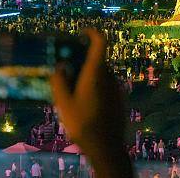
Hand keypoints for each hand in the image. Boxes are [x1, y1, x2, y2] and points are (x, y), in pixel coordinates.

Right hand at [50, 29, 131, 177]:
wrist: (105, 146)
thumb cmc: (82, 123)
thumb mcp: (63, 103)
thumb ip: (59, 81)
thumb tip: (60, 66)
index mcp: (96, 73)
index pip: (101, 42)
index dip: (93, 33)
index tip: (82, 32)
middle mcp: (110, 76)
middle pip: (98, 60)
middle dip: (83, 61)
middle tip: (67, 71)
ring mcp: (117, 88)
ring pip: (102, 75)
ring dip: (89, 77)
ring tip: (73, 92)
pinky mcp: (120, 99)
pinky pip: (106, 86)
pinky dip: (96, 88)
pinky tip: (85, 104)